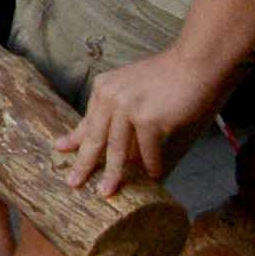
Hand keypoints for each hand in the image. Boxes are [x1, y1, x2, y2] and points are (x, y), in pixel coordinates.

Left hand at [56, 45, 225, 191]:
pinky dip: (151, 164)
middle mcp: (111, 97)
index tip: (60, 149)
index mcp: (104, 88)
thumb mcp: (133, 87)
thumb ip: (120, 111)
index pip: (88, 119)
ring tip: (107, 191)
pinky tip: (154, 174)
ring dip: (113, 174)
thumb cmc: (168, 77)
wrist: (194, 64)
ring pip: (117, 149)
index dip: (75, 138)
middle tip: (73, 182)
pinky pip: (146, 151)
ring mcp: (128, 108)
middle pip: (95, 137)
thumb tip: (118, 146)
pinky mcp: (149, 119)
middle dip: (84, 163)